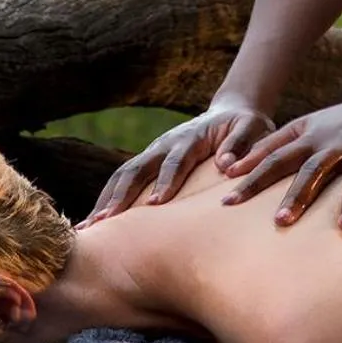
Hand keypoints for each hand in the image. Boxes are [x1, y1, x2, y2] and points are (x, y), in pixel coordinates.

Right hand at [82, 99, 275, 222]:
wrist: (230, 114)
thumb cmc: (246, 126)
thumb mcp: (254, 127)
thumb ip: (241, 143)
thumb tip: (227, 165)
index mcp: (190, 137)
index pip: (175, 161)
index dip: (165, 181)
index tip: (156, 203)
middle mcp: (165, 144)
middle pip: (137, 169)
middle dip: (119, 195)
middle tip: (105, 223)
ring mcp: (153, 153)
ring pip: (122, 175)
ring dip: (105, 200)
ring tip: (87, 229)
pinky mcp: (149, 163)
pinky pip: (123, 182)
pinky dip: (107, 201)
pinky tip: (95, 226)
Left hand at [219, 89, 341, 233]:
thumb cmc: (340, 123)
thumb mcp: (304, 128)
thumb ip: (269, 149)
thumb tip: (228, 171)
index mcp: (312, 138)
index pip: (276, 159)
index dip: (252, 178)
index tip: (227, 202)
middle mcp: (339, 143)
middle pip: (314, 169)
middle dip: (298, 195)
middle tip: (280, 222)